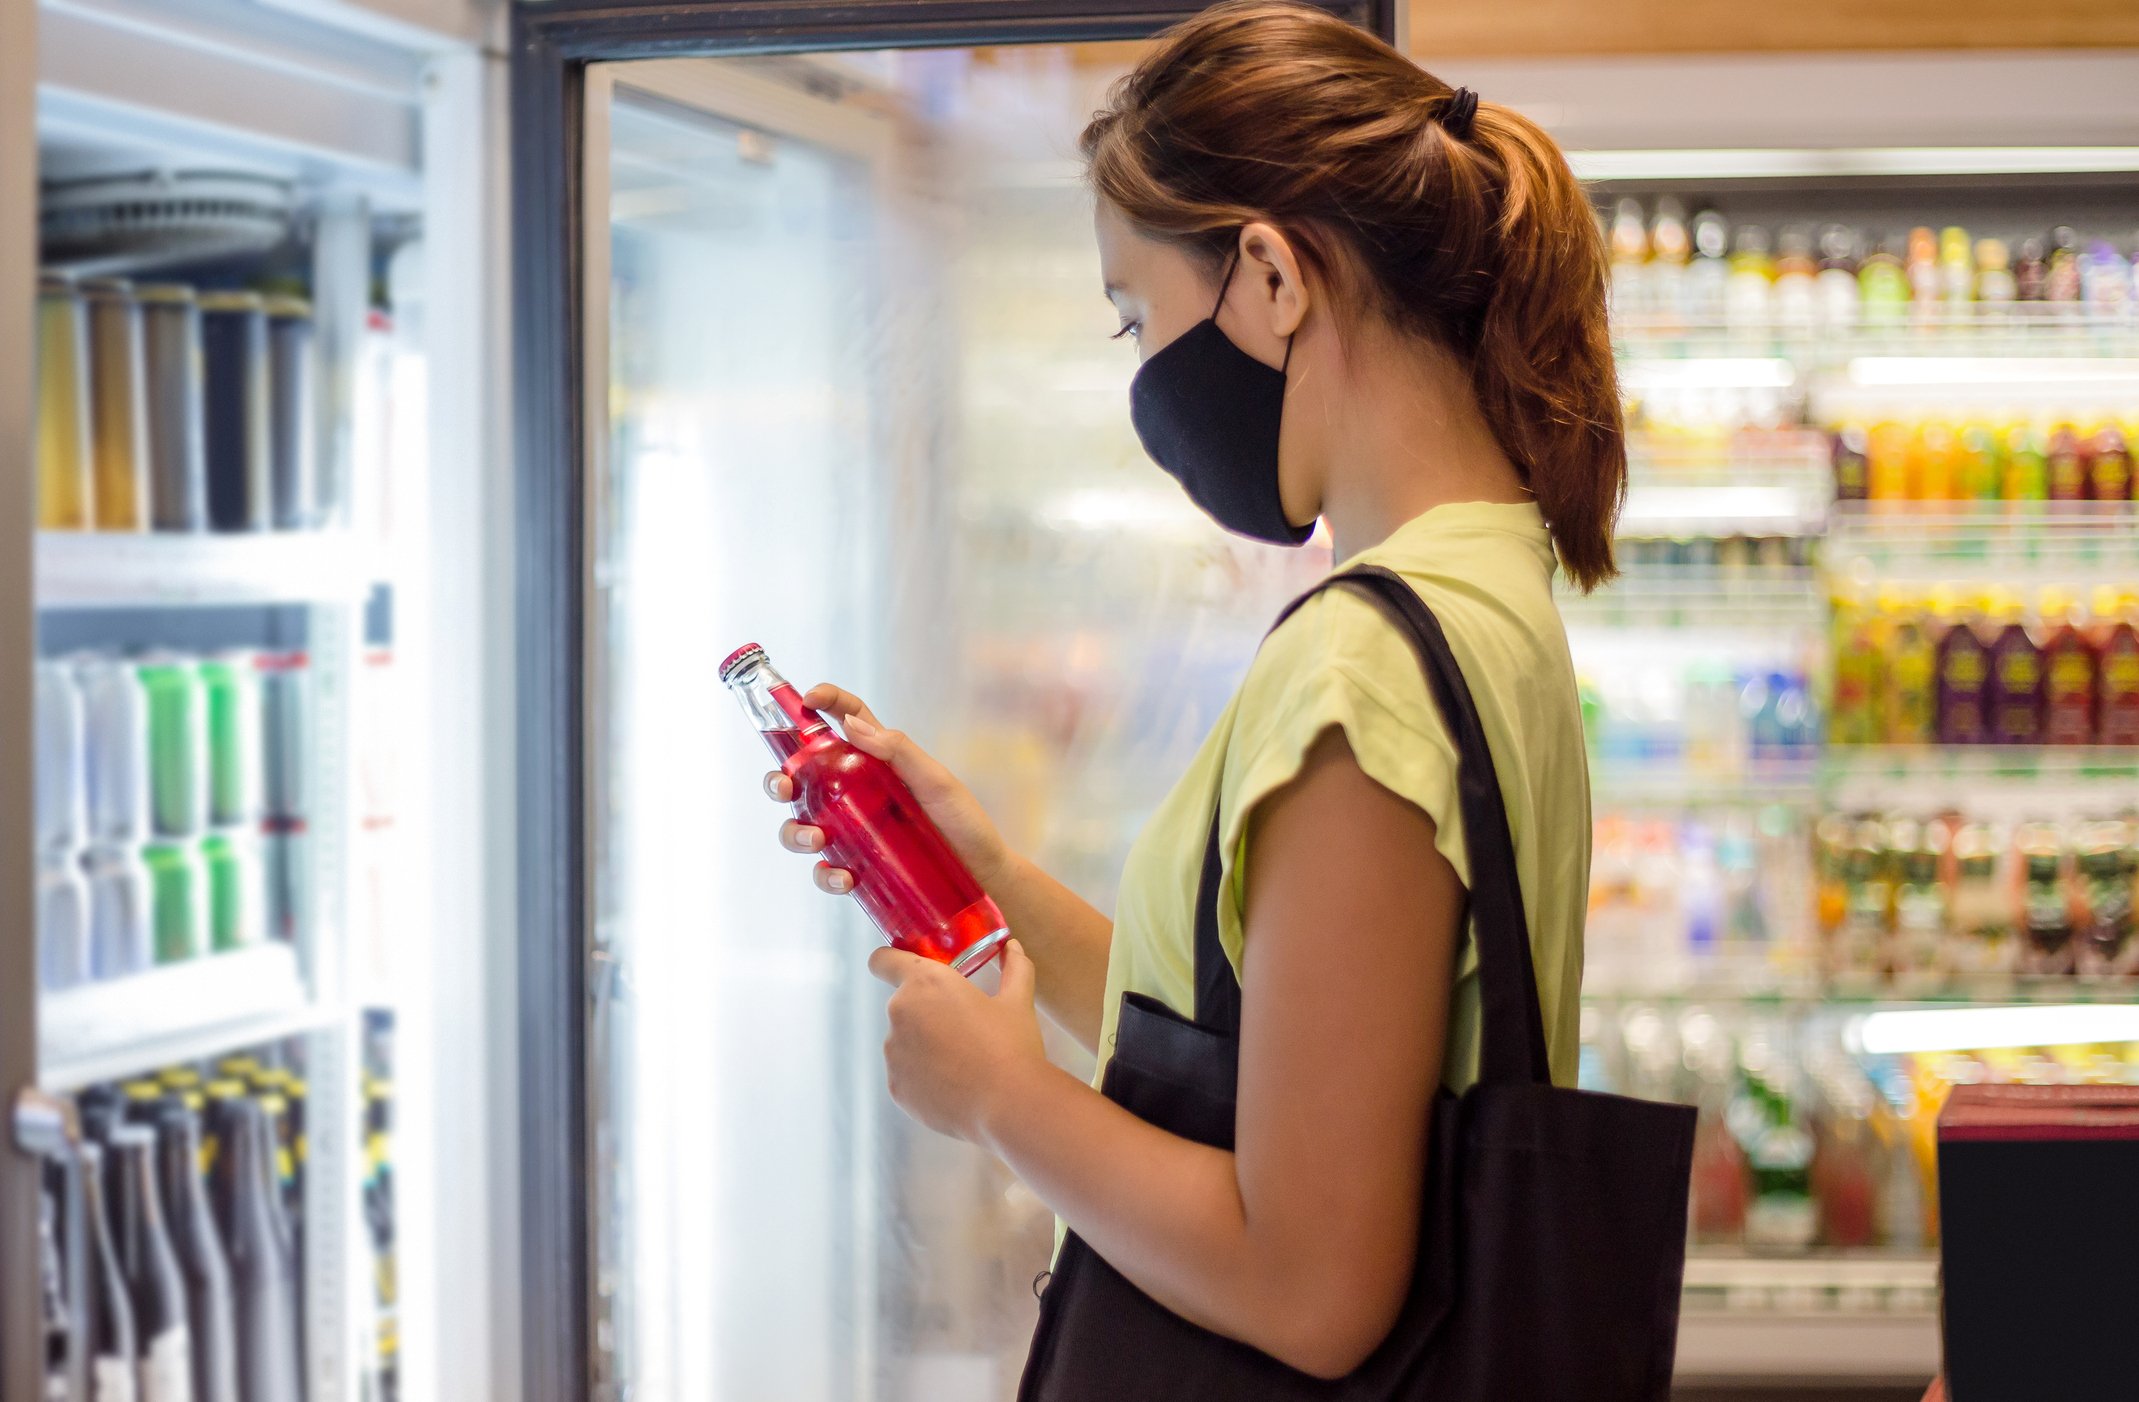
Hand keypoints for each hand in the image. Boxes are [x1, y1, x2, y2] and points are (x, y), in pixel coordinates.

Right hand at [768, 683, 1015, 895]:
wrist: (983, 877)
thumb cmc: (964, 823)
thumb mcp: (936, 781)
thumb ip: (898, 750)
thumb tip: (851, 725)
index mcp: (878, 761)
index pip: (845, 719)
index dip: (824, 702)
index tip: (806, 699)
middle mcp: (858, 792)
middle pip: (804, 777)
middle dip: (780, 780)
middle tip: (784, 787)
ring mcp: (855, 830)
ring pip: (804, 824)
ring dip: (796, 832)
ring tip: (817, 840)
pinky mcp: (859, 867)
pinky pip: (827, 869)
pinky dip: (826, 874)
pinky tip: (844, 878)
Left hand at [870, 939, 1050, 1141]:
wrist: (1008, 1105)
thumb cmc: (1011, 1045)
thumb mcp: (1017, 1001)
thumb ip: (1014, 967)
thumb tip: (1013, 947)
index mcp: (925, 983)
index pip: (883, 961)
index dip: (889, 962)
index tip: (902, 969)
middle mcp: (899, 1014)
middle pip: (904, 1005)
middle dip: (927, 1012)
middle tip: (963, 1027)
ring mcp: (893, 1054)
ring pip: (904, 1042)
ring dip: (924, 1045)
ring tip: (962, 1062)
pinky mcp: (896, 1088)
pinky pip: (906, 1074)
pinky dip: (924, 1077)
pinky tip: (955, 1085)